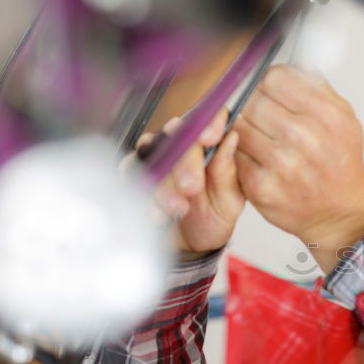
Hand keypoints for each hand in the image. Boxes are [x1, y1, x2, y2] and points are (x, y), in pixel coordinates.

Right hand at [130, 111, 243, 257]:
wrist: (191, 243)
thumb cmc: (214, 215)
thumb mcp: (230, 198)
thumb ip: (228, 170)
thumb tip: (232, 137)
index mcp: (211, 146)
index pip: (209, 120)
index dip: (208, 122)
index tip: (210, 137)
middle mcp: (182, 146)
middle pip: (177, 135)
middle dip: (185, 162)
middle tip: (192, 186)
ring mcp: (157, 157)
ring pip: (152, 153)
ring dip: (164, 183)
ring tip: (178, 208)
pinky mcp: (136, 173)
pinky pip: (131, 173)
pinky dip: (145, 196)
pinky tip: (158, 213)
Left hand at [233, 65, 363, 272]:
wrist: (342, 214)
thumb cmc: (340, 165)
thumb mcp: (345, 118)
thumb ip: (318, 87)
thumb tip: (293, 63)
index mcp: (327, 115)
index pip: (275, 78)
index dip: (269, 84)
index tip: (272, 95)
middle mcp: (305, 138)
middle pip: (253, 100)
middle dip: (256, 108)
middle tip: (267, 121)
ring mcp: (281, 164)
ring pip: (239, 127)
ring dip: (247, 131)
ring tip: (265, 141)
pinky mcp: (262, 187)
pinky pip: (235, 156)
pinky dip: (243, 156)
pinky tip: (261, 161)